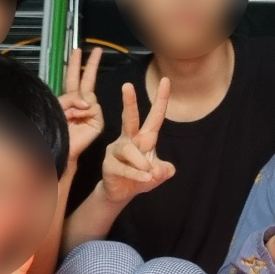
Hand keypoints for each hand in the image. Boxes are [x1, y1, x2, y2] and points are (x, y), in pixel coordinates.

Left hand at [59, 47, 104, 161]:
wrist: (60, 148)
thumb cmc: (55, 129)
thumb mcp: (57, 107)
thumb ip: (70, 99)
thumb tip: (87, 103)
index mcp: (69, 99)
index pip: (72, 78)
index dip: (75, 64)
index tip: (77, 50)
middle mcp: (82, 103)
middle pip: (87, 80)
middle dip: (91, 64)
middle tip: (97, 50)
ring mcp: (91, 112)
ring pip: (87, 97)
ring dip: (75, 105)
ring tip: (68, 116)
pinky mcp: (97, 122)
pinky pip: (92, 109)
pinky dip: (83, 113)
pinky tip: (77, 120)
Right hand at [99, 79, 174, 202]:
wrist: (120, 193)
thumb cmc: (140, 177)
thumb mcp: (158, 174)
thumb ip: (164, 171)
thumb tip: (162, 170)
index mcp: (144, 137)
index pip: (155, 116)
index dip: (161, 99)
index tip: (165, 80)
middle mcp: (129, 139)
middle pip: (130, 118)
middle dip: (129, 102)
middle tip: (127, 85)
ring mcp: (116, 151)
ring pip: (130, 150)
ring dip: (142, 163)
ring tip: (150, 174)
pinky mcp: (108, 164)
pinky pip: (125, 169)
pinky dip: (137, 175)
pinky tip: (146, 179)